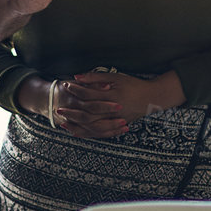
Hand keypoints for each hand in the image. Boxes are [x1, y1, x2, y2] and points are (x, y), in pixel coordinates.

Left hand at [50, 70, 184, 138]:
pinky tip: (76, 132)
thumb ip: (96, 77)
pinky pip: (99, 133)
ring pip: (92, 126)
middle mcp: (113, 110)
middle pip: (88, 113)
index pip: (89, 94)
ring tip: (63, 122)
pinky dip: (87, 133)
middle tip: (59, 108)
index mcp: (113, 95)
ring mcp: (116, 119)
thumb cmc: (133, 84)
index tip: (66, 86)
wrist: (152, 98)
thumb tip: (77, 77)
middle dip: (72, 111)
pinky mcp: (117, 126)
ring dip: (77, 125)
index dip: (77, 90)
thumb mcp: (116, 77)